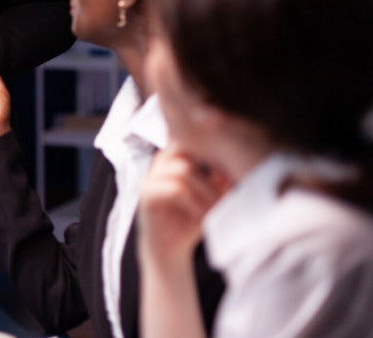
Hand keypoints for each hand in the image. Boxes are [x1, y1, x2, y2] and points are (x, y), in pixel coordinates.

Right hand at [138, 147, 230, 267]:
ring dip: (207, 191)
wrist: (170, 250)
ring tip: (219, 209)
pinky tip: (205, 217)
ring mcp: (151, 175)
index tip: (237, 169)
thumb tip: (241, 162)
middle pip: (189, 148)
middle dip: (214, 169)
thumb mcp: (212, 195)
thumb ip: (221, 177)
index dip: (217, 149)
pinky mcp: (146, 194)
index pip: (195, 138)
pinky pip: (176, 189)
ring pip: (184, 169)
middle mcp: (161, 161)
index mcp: (176, 156)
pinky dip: (195, 203)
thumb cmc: (191, 220)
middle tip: (230, 190)